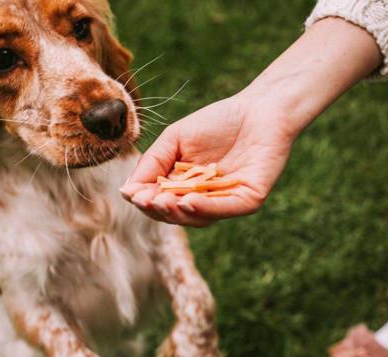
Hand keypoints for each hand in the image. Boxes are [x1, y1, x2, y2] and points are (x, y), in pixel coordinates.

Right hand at [120, 92, 296, 226]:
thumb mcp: (175, 139)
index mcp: (185, 186)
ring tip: (162, 202)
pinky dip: (205, 208)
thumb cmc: (218, 121)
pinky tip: (188, 201)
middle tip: (146, 200)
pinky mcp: (248, 200)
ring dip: (178, 212)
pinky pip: (224, 209)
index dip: (145, 200)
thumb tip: (127, 191)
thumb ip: (152, 163)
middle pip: (176, 214)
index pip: (159, 201)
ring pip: (198, 218)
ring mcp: (226, 202)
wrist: (260, 108)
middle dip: (159, 209)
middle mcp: (204, 199)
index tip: (131, 194)